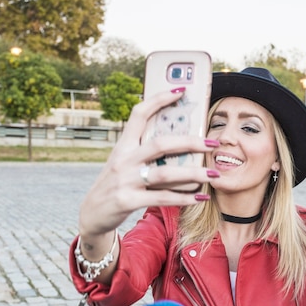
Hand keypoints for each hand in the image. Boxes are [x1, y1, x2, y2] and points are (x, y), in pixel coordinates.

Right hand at [79, 89, 218, 236]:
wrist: (92, 214)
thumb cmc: (115, 185)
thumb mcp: (123, 163)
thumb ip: (144, 152)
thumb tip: (180, 143)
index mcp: (123, 146)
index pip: (139, 114)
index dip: (159, 100)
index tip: (180, 91)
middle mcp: (123, 159)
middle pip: (160, 144)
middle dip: (190, 142)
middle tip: (212, 143)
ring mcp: (125, 180)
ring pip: (165, 173)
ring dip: (193, 174)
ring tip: (213, 175)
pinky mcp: (128, 201)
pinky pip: (162, 198)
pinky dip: (184, 198)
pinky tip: (200, 197)